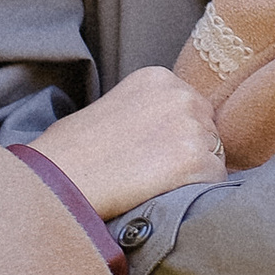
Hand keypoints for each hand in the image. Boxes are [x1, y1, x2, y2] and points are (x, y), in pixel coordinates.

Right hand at [28, 66, 225, 216]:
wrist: (59, 176)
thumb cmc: (73, 151)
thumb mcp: (113, 107)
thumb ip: (149, 111)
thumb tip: (169, 136)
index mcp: (158, 78)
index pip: (193, 109)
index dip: (178, 137)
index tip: (156, 154)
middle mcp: (180, 95)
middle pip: (209, 131)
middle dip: (190, 154)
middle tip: (155, 174)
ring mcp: (190, 126)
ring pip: (214, 157)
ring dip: (194, 176)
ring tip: (154, 185)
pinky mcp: (194, 160)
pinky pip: (216, 183)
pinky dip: (197, 195)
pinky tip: (164, 196)